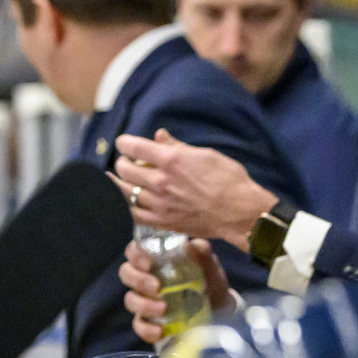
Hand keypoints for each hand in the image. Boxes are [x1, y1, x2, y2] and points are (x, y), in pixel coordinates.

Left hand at [114, 129, 276, 248]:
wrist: (240, 212)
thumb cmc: (229, 179)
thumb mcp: (205, 154)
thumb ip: (178, 146)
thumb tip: (159, 136)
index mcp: (171, 159)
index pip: (134, 146)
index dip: (124, 143)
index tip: (125, 143)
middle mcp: (161, 181)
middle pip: (124, 169)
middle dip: (122, 162)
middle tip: (127, 162)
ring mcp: (160, 203)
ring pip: (124, 192)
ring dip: (118, 183)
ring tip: (118, 179)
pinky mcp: (163, 221)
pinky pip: (133, 214)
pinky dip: (124, 206)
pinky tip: (123, 201)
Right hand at [121, 238, 234, 342]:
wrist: (220, 308)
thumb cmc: (209, 279)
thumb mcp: (210, 265)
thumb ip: (202, 253)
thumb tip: (191, 246)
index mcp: (155, 259)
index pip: (134, 251)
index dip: (136, 255)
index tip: (149, 263)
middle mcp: (145, 277)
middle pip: (126, 274)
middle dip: (139, 280)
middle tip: (157, 287)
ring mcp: (145, 300)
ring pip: (130, 300)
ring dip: (144, 305)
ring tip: (163, 309)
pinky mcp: (149, 322)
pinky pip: (139, 326)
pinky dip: (147, 329)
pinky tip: (160, 331)